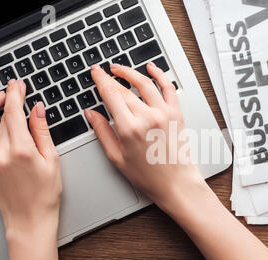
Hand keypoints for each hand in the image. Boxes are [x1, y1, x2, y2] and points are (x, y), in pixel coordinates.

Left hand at [0, 80, 61, 241]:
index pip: (14, 113)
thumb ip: (42, 132)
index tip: (18, 85)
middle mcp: (0, 154)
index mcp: (21, 150)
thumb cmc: (44, 194)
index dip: (16, 94)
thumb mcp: (52, 160)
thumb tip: (38, 110)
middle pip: (1, 118)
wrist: (29, 219)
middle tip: (14, 88)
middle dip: (7, 100)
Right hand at [86, 63, 205, 211]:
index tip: (95, 72)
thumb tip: (91, 114)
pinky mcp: (176, 113)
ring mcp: (164, 113)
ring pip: (145, 83)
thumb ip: (102, 132)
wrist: (176, 183)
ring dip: (130, 72)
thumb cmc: (148, 176)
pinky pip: (168, 87)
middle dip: (111, 77)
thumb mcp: (117, 157)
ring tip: (119, 68)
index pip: (111, 94)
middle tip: (103, 72)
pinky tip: (151, 67)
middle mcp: (147, 117)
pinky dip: (159, 74)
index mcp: (130, 128)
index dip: (100, 80)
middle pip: (125, 89)